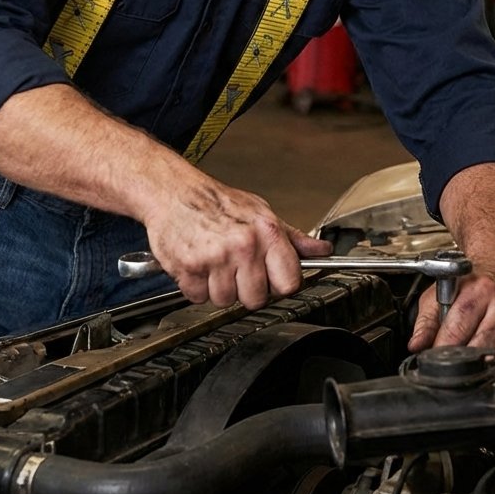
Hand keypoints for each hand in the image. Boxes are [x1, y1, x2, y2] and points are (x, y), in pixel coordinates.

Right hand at [143, 179, 330, 309]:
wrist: (172, 191)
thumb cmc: (216, 201)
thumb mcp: (260, 212)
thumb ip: (292, 238)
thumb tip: (322, 251)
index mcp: (266, 231)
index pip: (290, 282)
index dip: (280, 283)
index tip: (271, 277)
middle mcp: (243, 246)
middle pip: (256, 299)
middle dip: (246, 288)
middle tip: (236, 267)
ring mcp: (215, 258)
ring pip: (226, 301)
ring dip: (218, 288)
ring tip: (215, 262)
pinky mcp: (189, 268)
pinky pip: (198, 298)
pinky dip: (196, 286)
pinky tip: (198, 264)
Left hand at [406, 270, 494, 355]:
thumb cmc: (470, 282)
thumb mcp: (441, 292)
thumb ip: (426, 320)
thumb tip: (416, 345)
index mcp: (478, 290)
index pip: (456, 329)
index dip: (441, 349)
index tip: (432, 358)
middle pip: (477, 346)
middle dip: (460, 359)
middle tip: (449, 363)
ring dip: (480, 364)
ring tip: (469, 360)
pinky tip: (490, 357)